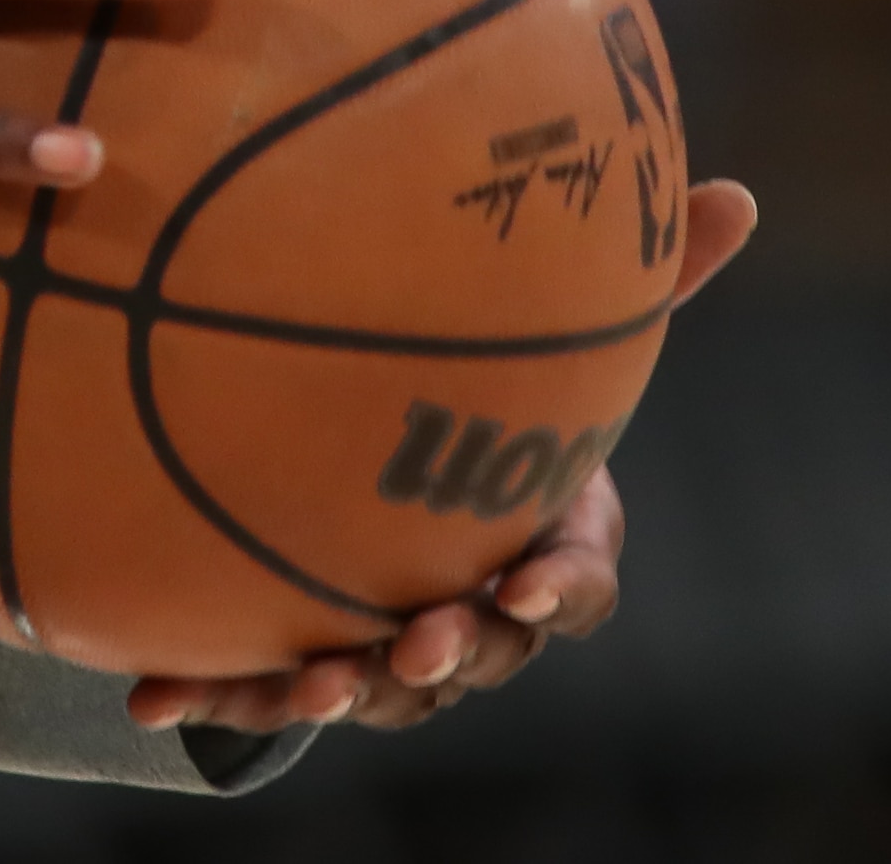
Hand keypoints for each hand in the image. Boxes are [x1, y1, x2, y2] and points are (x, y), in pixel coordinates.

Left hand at [126, 177, 757, 739]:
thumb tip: (740, 194)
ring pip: (385, 690)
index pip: (579, 582)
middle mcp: (479, 608)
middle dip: (453, 653)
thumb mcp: (566, 329)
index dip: (560, 587)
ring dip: (348, 691)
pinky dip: (214, 694)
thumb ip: (647, 275)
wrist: (393, 472)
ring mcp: (395, 644)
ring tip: (310, 677)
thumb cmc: (503, 395)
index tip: (525, 578)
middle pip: (484, 654)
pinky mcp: (305, 654)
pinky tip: (150, 696)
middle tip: (414, 636)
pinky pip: (262, 688)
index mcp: (550, 540)